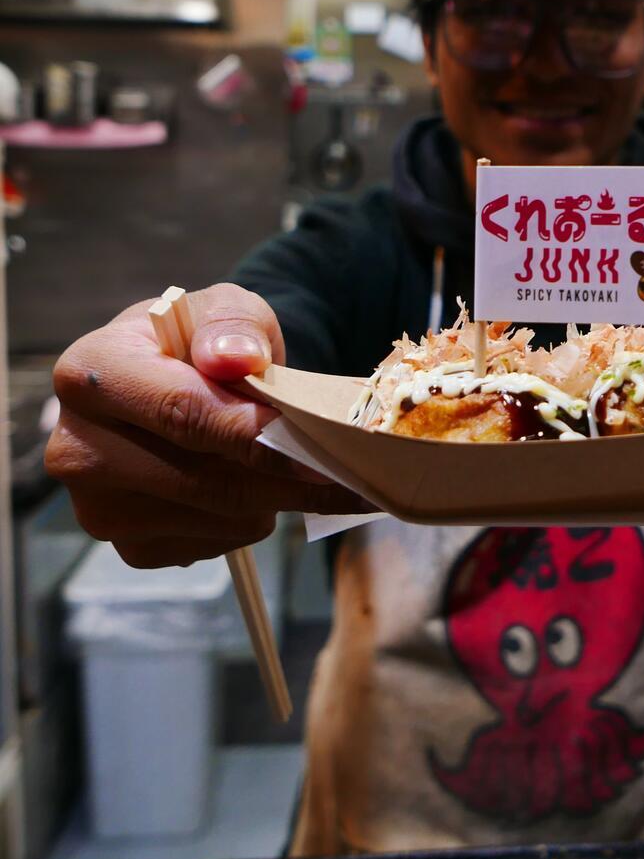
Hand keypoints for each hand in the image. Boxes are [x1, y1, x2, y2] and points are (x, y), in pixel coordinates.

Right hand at [46, 283, 360, 567]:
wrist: (178, 382)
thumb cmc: (202, 342)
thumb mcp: (224, 309)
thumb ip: (234, 325)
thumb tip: (237, 358)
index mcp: (91, 374)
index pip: (182, 412)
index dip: (256, 433)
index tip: (318, 445)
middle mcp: (77, 448)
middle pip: (205, 480)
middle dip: (286, 477)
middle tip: (351, 474)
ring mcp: (97, 508)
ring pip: (221, 518)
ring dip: (273, 497)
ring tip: (287, 460)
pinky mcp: (130, 548)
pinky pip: (216, 545)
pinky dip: (251, 520)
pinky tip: (249, 483)